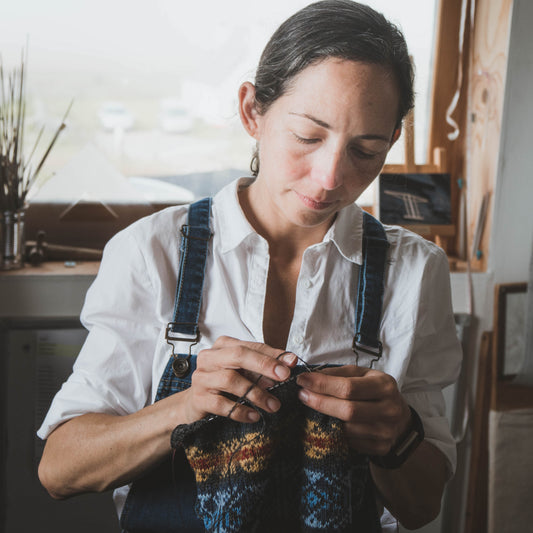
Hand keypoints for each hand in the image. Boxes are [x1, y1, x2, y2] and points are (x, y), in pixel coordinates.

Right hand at [182, 336, 296, 423]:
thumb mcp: (245, 371)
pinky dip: (240, 411)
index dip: (272, 354)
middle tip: (284, 377)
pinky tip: (254, 415)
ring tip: (273, 405)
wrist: (195, 404)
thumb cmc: (224, 384)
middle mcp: (209, 357)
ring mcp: (202, 377)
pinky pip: (221, 404)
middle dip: (263, 365)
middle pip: (238, 355)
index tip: (292, 363)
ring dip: (256, 393)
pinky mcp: (198, 398)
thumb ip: (265, 365)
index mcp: (222, 346)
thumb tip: (290, 361)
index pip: (251, 346)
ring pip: (230, 380)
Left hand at [296, 366, 411, 455]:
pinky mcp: (381, 448)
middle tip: (302, 395)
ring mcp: (386, 431)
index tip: (302, 380)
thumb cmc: (374, 390)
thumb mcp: (362, 375)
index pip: (349, 387)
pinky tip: (328, 424)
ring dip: (325, 419)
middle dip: (320, 402)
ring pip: (347, 429)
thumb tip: (311, 375)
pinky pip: (351, 443)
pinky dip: (336, 433)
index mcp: (385, 385)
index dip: (322, 384)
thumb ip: (338, 373)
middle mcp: (390, 409)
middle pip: (348, 410)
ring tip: (311, 408)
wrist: (399, 418)